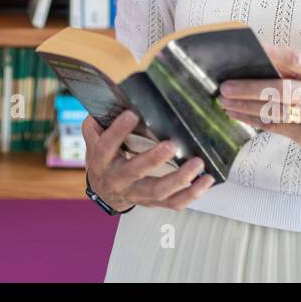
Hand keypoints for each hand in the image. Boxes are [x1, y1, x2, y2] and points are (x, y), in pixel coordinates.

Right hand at [83, 111, 215, 211]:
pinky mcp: (154, 202)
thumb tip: (113, 98)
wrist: (104, 192)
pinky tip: (205, 180)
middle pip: (134, 171)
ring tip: (197, 163)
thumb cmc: (104, 160)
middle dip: (153, 159)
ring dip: (180, 178)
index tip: (131, 115)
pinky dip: (192, 193)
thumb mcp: (95, 140)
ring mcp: (137, 194)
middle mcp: (118, 180)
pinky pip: (174, 202)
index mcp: (101, 161)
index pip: (106, 146)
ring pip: (158, 191)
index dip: (117, 131)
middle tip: (170, 145)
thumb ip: (99, 123)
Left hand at [216, 45, 300, 159]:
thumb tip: (254, 59)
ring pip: (274, 112)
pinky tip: (236, 113)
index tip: (244, 53)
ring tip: (224, 101)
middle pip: (282, 91)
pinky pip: (273, 127)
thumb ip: (295, 66)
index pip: (295, 60)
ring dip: (244, 107)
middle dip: (249, 89)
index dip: (268, 55)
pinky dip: (251, 119)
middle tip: (225, 87)